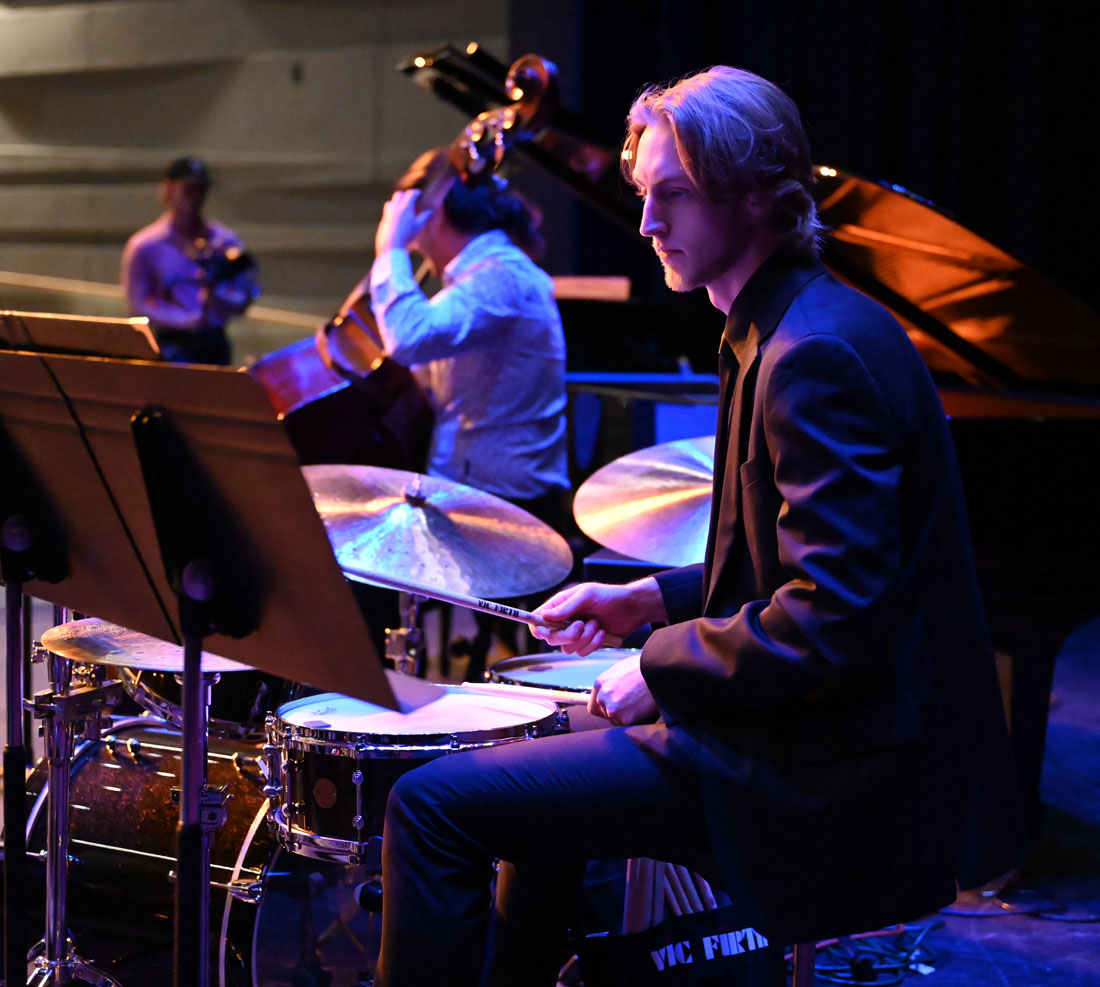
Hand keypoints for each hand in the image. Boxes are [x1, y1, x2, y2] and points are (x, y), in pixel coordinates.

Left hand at [374, 188, 430, 254]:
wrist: (391, 245)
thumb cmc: (407, 236)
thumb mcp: (418, 227)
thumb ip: (424, 217)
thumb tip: (431, 211)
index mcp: (405, 207)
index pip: (410, 194)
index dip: (416, 193)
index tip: (419, 194)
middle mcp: (396, 207)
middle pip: (399, 195)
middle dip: (405, 195)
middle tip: (410, 199)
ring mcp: (388, 213)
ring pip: (391, 202)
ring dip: (396, 203)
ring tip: (401, 208)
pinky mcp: (384, 220)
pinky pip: (388, 212)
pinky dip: (392, 212)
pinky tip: (396, 219)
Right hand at [529, 577, 666, 655]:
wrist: (632, 608)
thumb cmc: (609, 596)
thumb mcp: (586, 595)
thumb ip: (566, 607)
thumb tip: (544, 616)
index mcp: (559, 605)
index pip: (538, 620)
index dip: (538, 628)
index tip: (546, 631)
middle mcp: (564, 621)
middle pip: (550, 638)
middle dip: (566, 635)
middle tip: (580, 625)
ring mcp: (575, 634)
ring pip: (566, 648)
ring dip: (583, 638)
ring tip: (596, 625)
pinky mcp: (587, 644)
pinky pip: (581, 652)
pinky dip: (593, 644)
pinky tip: (603, 633)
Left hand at [588, 654, 658, 724]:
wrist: (658, 671)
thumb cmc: (644, 667)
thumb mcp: (622, 670)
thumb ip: (612, 683)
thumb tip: (611, 692)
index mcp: (600, 683)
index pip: (594, 705)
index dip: (605, 708)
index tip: (615, 708)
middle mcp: (602, 697)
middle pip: (605, 715)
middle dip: (617, 713)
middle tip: (632, 706)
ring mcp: (612, 709)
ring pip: (617, 722)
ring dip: (628, 718)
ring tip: (641, 704)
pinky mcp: (624, 719)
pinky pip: (629, 727)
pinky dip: (637, 722)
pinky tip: (645, 709)